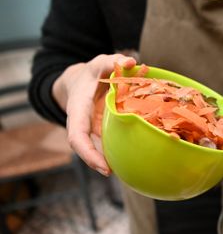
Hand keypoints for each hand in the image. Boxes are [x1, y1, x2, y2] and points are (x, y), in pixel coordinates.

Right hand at [53, 54, 136, 175]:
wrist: (81, 81)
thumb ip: (115, 60)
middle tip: (113, 173)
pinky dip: (119, 151)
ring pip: (96, 148)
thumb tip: (132, 62)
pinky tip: (134, 159)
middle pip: (84, 148)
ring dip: (109, 160)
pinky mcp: (100, 130)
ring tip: (126, 171)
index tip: (102, 166)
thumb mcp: (102, 62)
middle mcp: (81, 123)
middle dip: (96, 162)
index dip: (88, 153)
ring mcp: (90, 129)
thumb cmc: (93, 72)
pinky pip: (107, 143)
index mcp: (78, 109)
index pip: (77, 135)